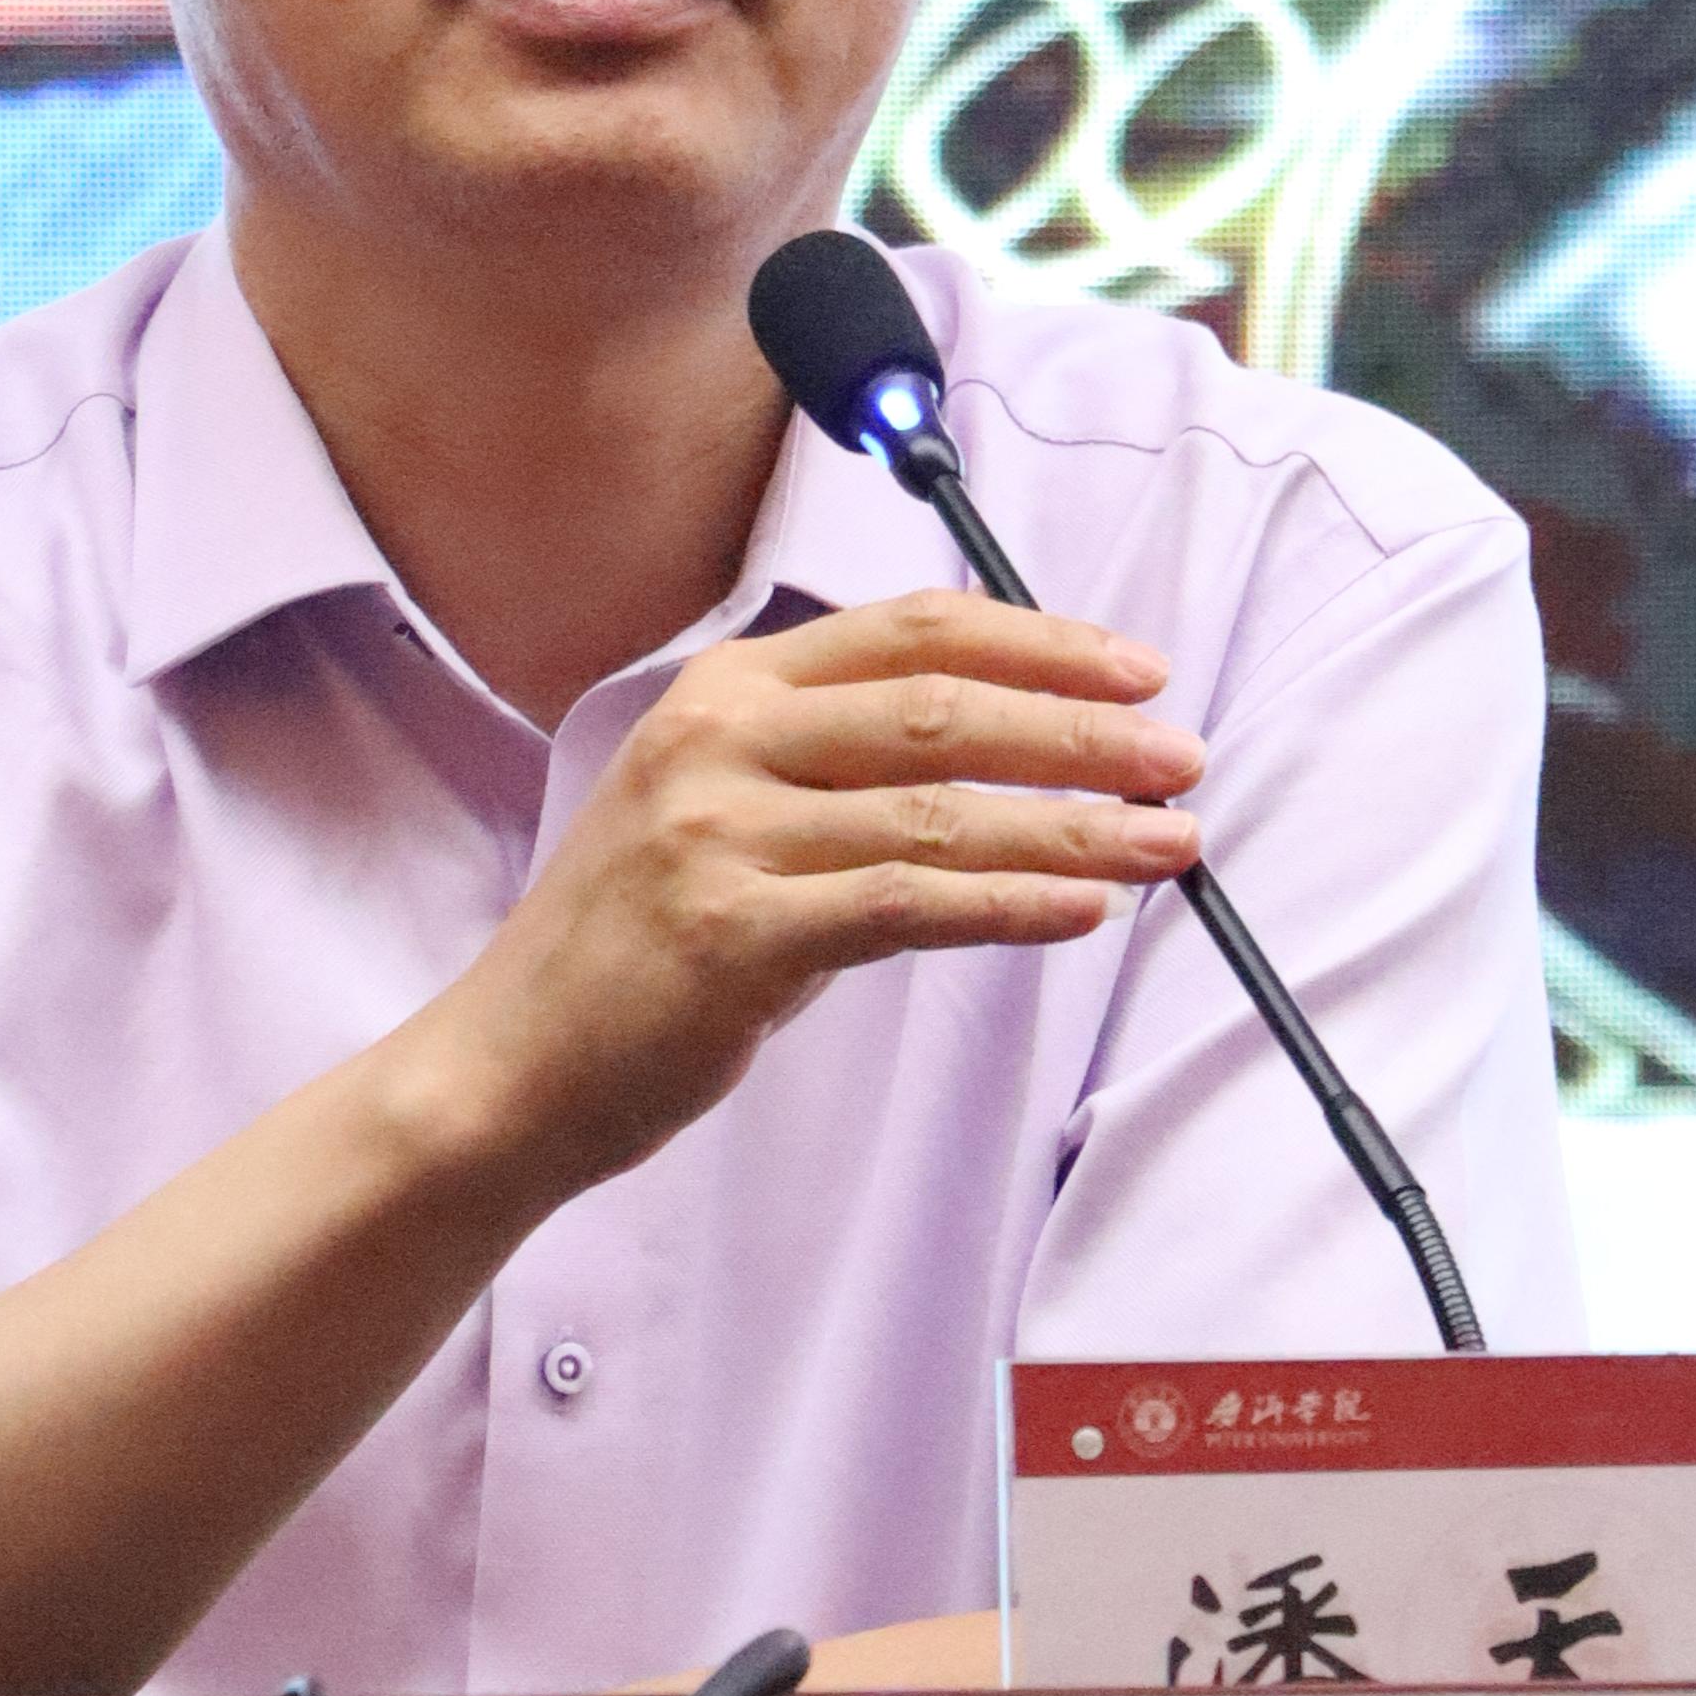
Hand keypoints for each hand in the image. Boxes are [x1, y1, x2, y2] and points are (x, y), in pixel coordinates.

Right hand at [428, 591, 1207, 1209]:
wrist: (512, 1065)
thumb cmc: (638, 944)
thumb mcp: (720, 806)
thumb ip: (839, 761)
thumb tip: (1010, 734)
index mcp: (724, 689)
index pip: (912, 630)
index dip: (1040, 641)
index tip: (1139, 672)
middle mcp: (718, 740)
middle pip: (943, 708)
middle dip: (1084, 734)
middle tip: (1183, 757)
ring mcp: (719, 833)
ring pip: (941, 809)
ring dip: (1076, 827)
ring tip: (1170, 843)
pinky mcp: (732, 935)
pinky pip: (906, 905)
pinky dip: (1009, 900)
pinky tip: (1082, 909)